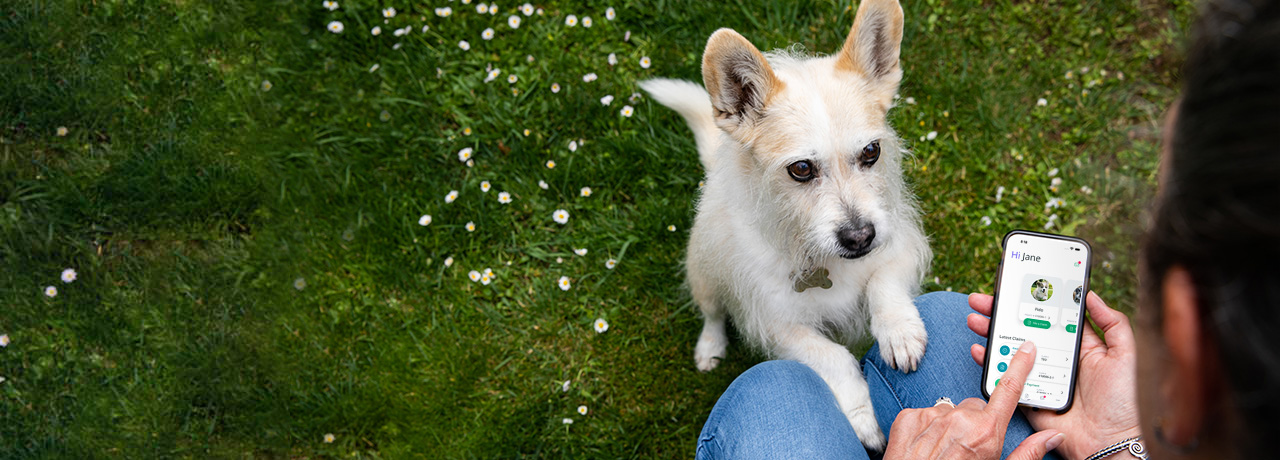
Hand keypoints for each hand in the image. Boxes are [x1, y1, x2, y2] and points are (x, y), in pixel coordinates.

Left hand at [884, 341, 1064, 459]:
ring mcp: (932, 415)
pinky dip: (926, 428)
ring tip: (944, 451)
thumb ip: (1027, 453)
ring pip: (949, 411)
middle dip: (976, 421)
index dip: (1019, 367)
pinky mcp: (908, 417)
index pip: (1008, 391)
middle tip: (968, 447)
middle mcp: (959, 418)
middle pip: (976, 407)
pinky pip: (924, 415)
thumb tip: (1052, 436)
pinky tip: (924, 447)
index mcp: (986, 432)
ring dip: (949, 426)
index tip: (1026, 349)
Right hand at [967, 291, 1141, 459]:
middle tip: (984, 299)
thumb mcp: (1125, 356)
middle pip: (1022, 329)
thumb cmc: (1123, 401)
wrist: (1110, 441)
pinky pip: (1005, 377)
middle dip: (1000, 313)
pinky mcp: (1028, 395)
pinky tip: (980, 349)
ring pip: (1009, 349)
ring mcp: (1039, 376)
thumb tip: (1090, 295)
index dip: (1031, 301)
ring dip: (990, 333)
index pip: (1049, 316)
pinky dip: (989, 363)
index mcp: (1076, 346)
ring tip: (976, 319)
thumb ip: (1113, 323)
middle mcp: (1054, 358)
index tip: (1014, 285)